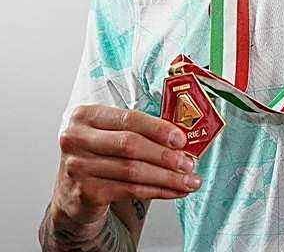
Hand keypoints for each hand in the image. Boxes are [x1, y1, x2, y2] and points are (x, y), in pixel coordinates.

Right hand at [53, 104, 201, 225]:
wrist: (71, 192)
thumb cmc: (98, 155)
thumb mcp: (109, 134)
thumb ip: (137, 130)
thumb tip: (179, 138)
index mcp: (86, 115)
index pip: (129, 118)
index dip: (158, 128)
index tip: (180, 138)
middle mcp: (76, 139)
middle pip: (131, 145)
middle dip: (165, 155)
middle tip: (188, 162)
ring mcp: (77, 167)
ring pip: (132, 171)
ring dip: (166, 177)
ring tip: (187, 180)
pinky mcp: (84, 192)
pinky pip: (129, 191)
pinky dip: (156, 191)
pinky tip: (172, 191)